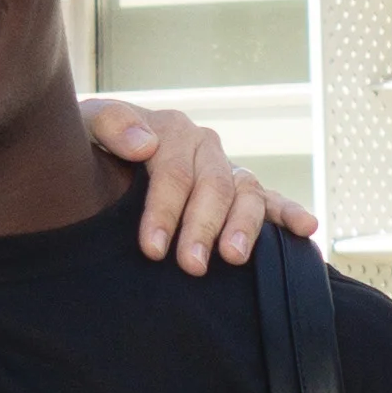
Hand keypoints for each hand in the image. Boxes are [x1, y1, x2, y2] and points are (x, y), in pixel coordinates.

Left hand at [81, 98, 319, 272]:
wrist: (94, 153)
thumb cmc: (86, 146)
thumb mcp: (85, 127)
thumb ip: (111, 126)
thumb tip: (146, 144)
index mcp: (171, 131)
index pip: (173, 173)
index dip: (165, 211)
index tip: (153, 248)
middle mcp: (203, 147)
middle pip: (212, 187)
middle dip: (202, 228)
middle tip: (191, 266)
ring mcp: (224, 168)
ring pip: (244, 194)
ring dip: (243, 226)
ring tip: (233, 257)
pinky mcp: (237, 190)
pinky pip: (269, 200)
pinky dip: (289, 212)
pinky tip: (306, 228)